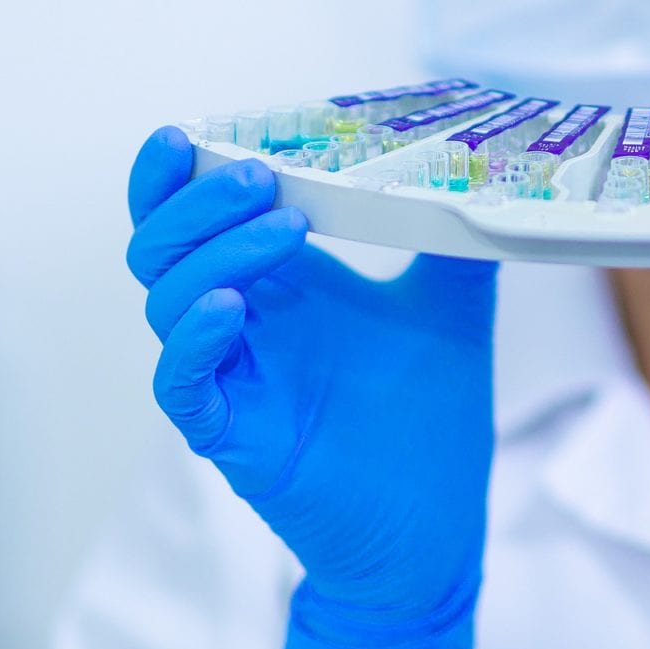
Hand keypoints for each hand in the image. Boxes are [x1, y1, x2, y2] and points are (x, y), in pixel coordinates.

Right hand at [125, 127, 497, 648]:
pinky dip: (194, 340)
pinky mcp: (232, 433)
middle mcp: (244, 323)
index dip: (173, 175)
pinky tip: (231, 308)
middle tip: (258, 175)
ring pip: (168, 302)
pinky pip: (183, 383)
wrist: (434, 516)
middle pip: (166, 247)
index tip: (185, 132)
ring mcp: (232, 377)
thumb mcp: (454, 308)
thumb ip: (458, 243)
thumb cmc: (429, 415)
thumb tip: (483, 175)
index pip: (195, 217)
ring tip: (283, 227)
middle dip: (197, 202)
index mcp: (280, 284)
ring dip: (216, 255)